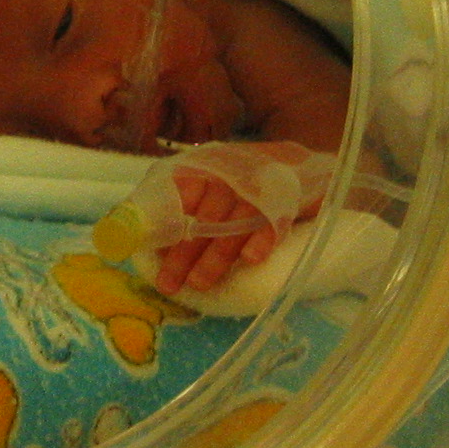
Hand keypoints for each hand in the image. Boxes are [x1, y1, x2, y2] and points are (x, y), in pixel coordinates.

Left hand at [153, 172, 282, 295]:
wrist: (298, 164)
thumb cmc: (243, 179)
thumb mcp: (210, 177)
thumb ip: (181, 198)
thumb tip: (150, 235)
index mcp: (206, 169)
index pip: (180, 191)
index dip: (166, 220)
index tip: (153, 248)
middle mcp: (230, 175)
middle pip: (204, 217)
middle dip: (184, 253)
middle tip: (169, 284)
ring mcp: (260, 187)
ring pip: (235, 224)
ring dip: (216, 255)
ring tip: (199, 283)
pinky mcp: (287, 199)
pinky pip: (273, 221)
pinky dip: (262, 240)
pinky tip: (252, 259)